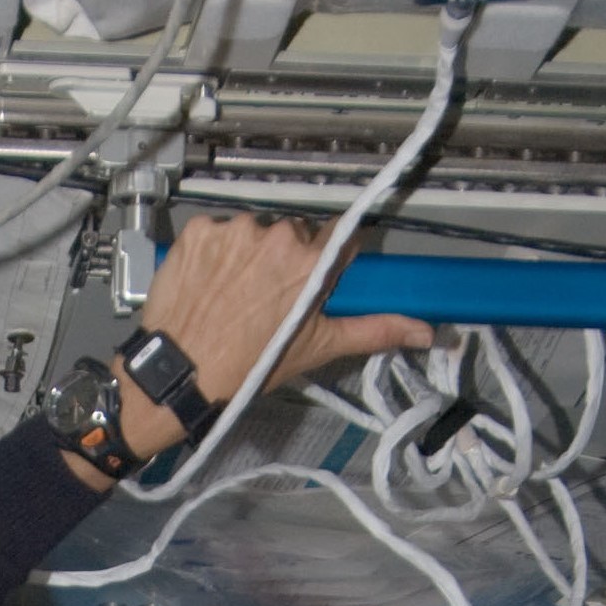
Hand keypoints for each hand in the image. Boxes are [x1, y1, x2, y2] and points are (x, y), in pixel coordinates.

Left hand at [118, 210, 434, 453]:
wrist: (178, 375)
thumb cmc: (247, 367)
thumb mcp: (315, 349)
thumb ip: (373, 331)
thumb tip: (426, 332)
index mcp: (311, 262)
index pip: (337, 239)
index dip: (325, 261)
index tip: (312, 280)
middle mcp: (277, 235)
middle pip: (294, 235)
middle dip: (286, 261)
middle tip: (266, 301)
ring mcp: (234, 230)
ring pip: (255, 232)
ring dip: (249, 255)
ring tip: (233, 297)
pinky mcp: (199, 229)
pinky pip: (217, 231)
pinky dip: (215, 252)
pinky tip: (208, 284)